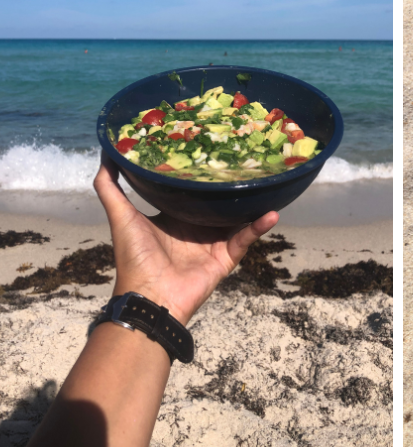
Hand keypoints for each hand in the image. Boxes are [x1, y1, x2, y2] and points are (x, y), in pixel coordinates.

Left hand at [93, 154, 278, 325]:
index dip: (199, 175)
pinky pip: (246, 238)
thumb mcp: (121, 215)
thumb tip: (106, 154)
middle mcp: (195, 229)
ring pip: (238, 218)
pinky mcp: (226, 257)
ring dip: (252, 203)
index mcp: (173, 219)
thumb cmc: (134, 256)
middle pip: (218, 203)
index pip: (190, 193)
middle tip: (247, 160)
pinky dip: (259, 226)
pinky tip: (273, 212)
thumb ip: (110, 187)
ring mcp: (213, 243)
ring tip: (267, 182)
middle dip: (231, 185)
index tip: (211, 151)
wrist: (150, 295)